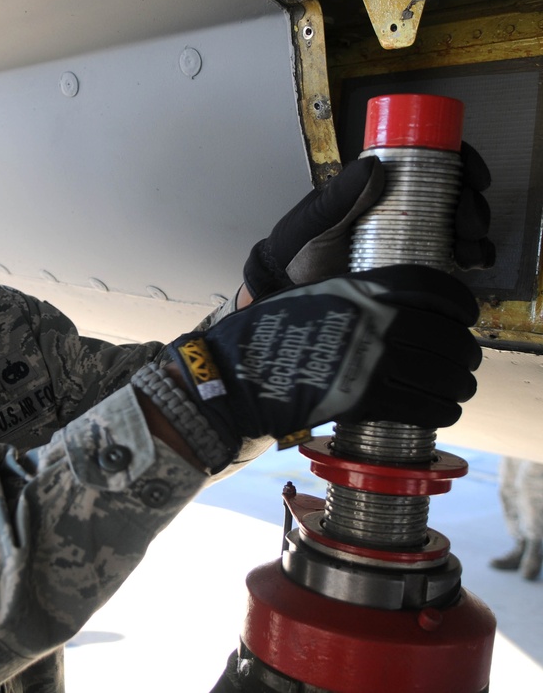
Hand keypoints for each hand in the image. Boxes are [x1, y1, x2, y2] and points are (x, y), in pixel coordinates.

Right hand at [170, 266, 480, 447]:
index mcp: (360, 289)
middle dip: (465, 353)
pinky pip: (422, 406)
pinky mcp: (364, 398)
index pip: (433, 289)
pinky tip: (442, 413)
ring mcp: (370, 359)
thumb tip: (387, 304)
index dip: (461, 304)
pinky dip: (441, 412)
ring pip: (441, 375)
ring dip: (458, 386)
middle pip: (446, 336)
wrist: (234, 374)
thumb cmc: (264, 335)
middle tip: (466, 362)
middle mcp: (373, 319)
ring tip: (458, 391)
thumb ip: (351, 297)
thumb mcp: (310, 296)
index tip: (466, 316)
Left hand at [243, 144, 494, 299]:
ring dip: (475, 232)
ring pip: (458, 225)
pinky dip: (471, 256)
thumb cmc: (295, 252)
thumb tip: (375, 164)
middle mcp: (399, 208)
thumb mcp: (314, 220)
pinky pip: (452, 258)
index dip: (461, 160)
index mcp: (378, 187)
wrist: (288, 294)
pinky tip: (471, 262)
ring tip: (469, 248)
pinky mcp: (414, 268)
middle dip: (472, 204)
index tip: (474, 175)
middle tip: (469, 223)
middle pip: (453, 194)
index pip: (429, 161)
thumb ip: (339, 197)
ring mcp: (409, 238)